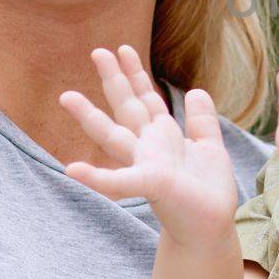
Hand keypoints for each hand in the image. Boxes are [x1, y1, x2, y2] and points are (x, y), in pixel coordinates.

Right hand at [59, 45, 237, 246]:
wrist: (211, 228)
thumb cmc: (207, 192)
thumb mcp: (209, 148)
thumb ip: (202, 121)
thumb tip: (196, 90)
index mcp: (163, 138)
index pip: (146, 99)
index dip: (135, 75)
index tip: (122, 49)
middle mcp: (149, 148)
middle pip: (126, 107)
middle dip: (113, 80)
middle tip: (96, 50)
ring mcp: (145, 165)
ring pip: (113, 136)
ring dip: (89, 118)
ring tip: (66, 96)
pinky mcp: (151, 184)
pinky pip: (120, 181)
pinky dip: (96, 177)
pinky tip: (71, 170)